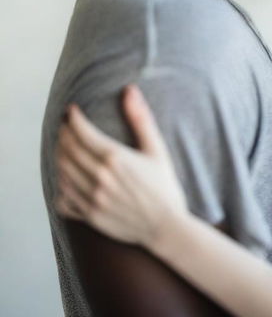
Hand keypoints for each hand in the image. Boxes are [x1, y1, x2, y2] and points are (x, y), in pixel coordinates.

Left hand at [55, 84, 187, 247]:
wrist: (166, 226)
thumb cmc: (165, 186)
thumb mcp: (157, 149)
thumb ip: (141, 119)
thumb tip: (130, 90)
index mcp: (115, 158)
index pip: (82, 132)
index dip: (73, 119)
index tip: (72, 111)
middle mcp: (98, 177)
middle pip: (68, 150)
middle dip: (64, 134)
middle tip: (66, 127)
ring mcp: (91, 198)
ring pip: (63, 172)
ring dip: (60, 156)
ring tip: (65, 147)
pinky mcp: (89, 215)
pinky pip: (64, 198)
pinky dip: (61, 186)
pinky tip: (68, 178)